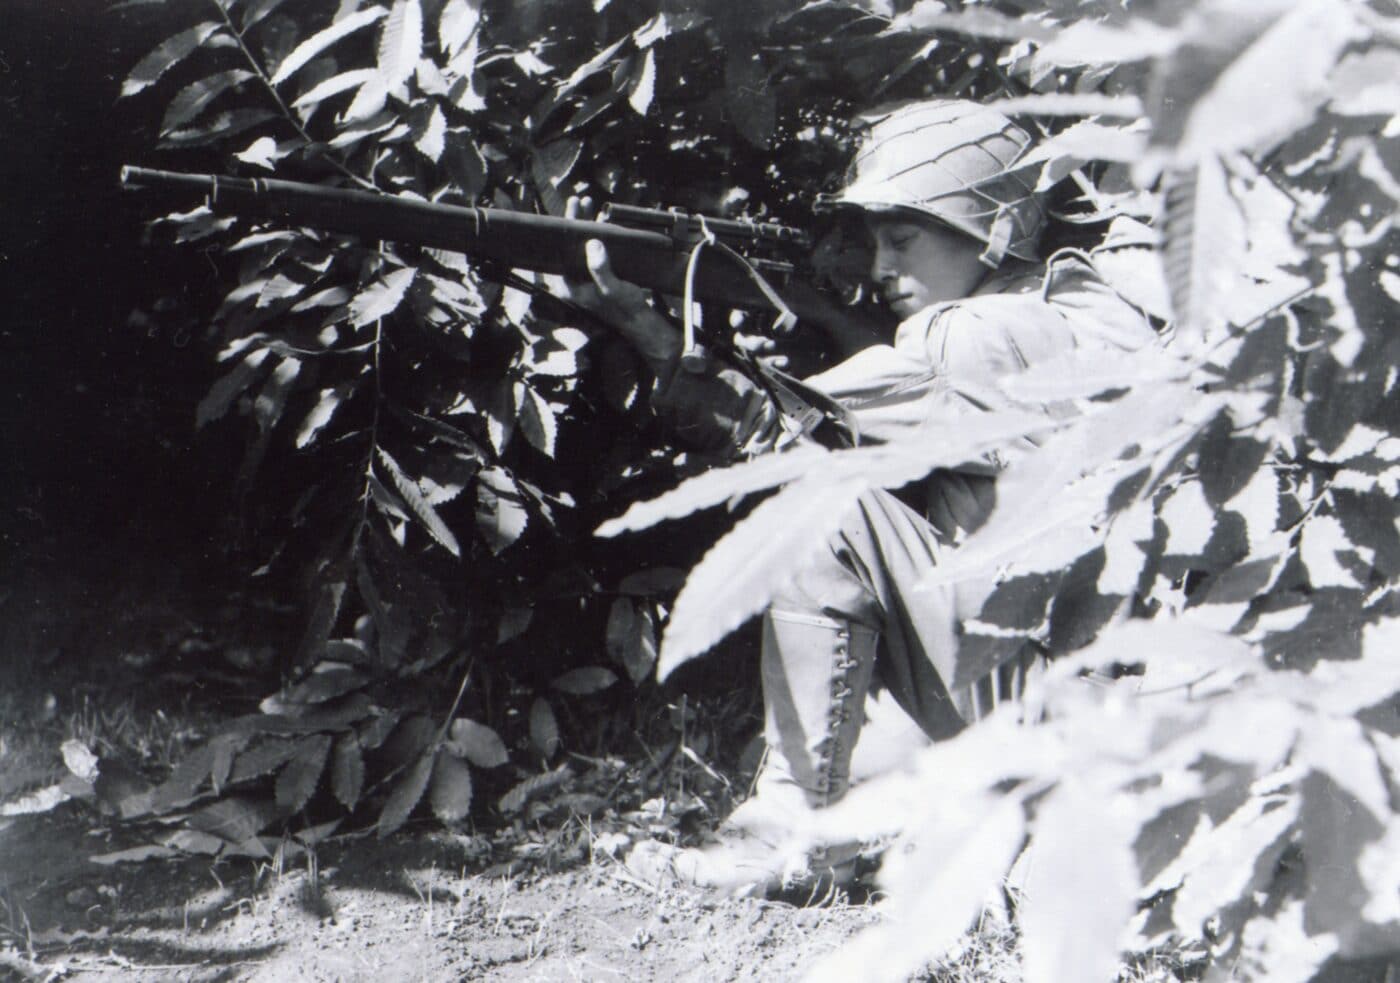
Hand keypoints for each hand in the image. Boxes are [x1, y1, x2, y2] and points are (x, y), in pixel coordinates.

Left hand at [556, 196, 648, 320]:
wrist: (638, 320)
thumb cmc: (624, 307)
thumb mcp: (611, 288)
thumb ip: (600, 268)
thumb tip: (592, 243)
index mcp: (569, 285)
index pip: (562, 251)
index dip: (565, 230)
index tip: (570, 211)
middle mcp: (574, 279)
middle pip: (570, 245)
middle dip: (574, 222)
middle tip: (578, 201)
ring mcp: (585, 275)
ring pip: (581, 245)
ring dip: (586, 226)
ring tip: (589, 205)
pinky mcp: (597, 273)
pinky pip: (593, 250)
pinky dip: (597, 235)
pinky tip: (602, 220)